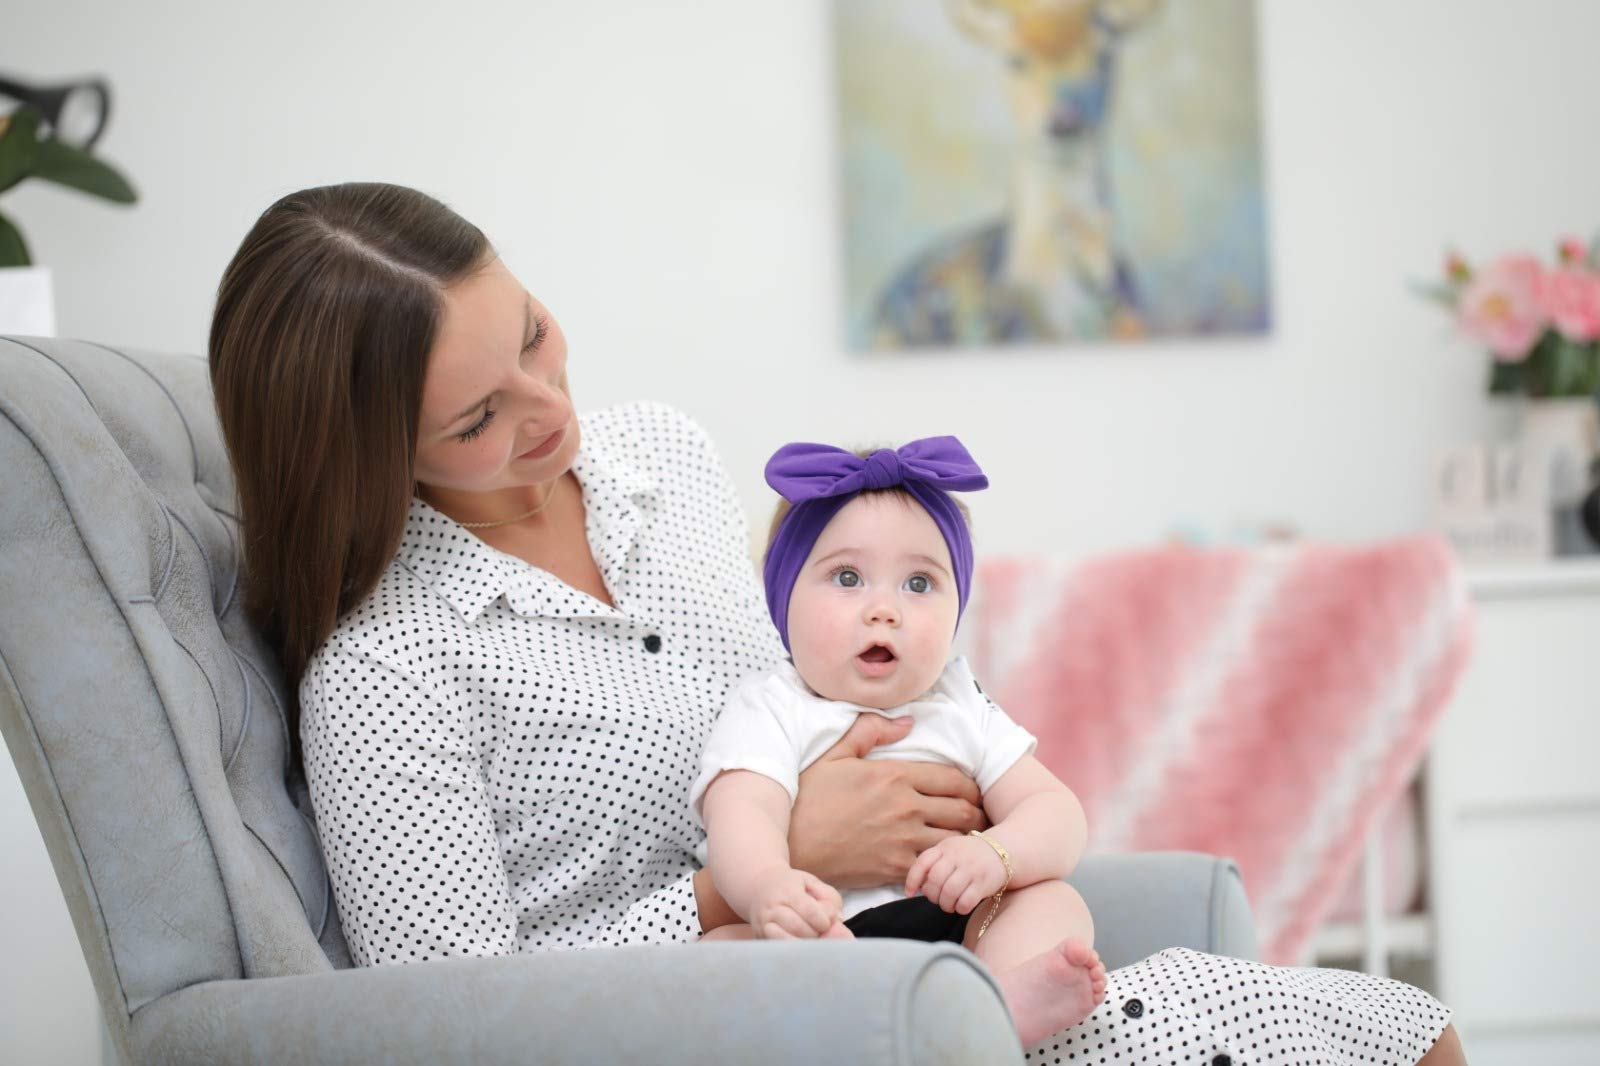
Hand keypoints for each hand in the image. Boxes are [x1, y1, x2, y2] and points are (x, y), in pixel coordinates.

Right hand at [748, 867, 853, 939]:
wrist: (759, 886)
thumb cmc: (792, 886)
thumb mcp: (812, 883)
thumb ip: (829, 898)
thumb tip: (837, 919)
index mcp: (787, 890)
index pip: (810, 911)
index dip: (824, 921)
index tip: (826, 922)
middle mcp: (772, 907)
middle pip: (798, 928)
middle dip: (815, 934)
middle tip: (818, 931)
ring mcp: (763, 923)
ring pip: (786, 941)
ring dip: (804, 945)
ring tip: (809, 938)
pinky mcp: (760, 936)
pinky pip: (778, 949)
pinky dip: (792, 951)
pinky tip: (800, 946)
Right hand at [789, 713, 989, 889]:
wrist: (790, 844)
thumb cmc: (809, 797)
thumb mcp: (835, 754)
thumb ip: (871, 730)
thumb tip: (907, 721)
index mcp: (895, 775)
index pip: (952, 779)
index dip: (970, 785)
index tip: (973, 790)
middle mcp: (905, 807)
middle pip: (963, 811)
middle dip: (977, 813)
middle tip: (979, 816)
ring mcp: (902, 840)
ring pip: (955, 841)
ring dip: (964, 840)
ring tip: (967, 840)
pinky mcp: (895, 868)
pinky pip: (934, 865)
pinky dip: (943, 863)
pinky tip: (941, 861)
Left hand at [904, 833, 1007, 914]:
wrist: (1005, 851)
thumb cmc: (971, 855)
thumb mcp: (951, 850)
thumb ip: (935, 863)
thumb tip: (920, 887)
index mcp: (946, 847)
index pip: (923, 862)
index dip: (912, 880)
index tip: (910, 894)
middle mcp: (957, 856)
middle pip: (935, 880)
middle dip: (932, 896)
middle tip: (937, 900)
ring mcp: (971, 868)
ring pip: (949, 892)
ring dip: (945, 904)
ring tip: (949, 905)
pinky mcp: (984, 882)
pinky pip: (966, 901)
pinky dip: (960, 908)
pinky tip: (962, 906)